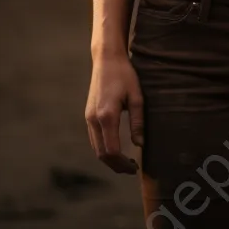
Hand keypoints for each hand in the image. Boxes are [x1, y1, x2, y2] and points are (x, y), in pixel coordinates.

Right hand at [85, 51, 144, 173]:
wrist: (106, 59)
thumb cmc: (125, 75)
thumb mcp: (136, 96)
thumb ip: (138, 121)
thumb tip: (140, 144)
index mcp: (106, 116)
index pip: (111, 151)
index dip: (122, 163)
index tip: (135, 167)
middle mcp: (93, 120)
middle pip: (101, 154)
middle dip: (115, 165)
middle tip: (132, 169)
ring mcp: (88, 117)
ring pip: (96, 147)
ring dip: (109, 158)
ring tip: (126, 162)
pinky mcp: (88, 114)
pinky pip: (94, 138)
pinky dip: (103, 148)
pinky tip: (116, 148)